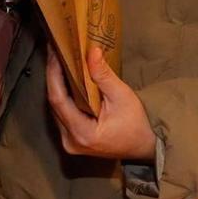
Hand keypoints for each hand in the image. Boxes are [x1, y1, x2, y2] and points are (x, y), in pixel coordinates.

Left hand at [44, 44, 155, 160]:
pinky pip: (61, 113)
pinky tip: (65, 78)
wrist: (144, 147)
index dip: (54, 74)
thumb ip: (103, 75)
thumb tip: (91, 51)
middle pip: (54, 103)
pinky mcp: (71, 138)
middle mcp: (70, 140)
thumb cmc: (136, 124)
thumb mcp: (122, 96)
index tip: (55, 52)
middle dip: (53, 75)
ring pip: (55, 108)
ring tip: (58, 60)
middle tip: (55, 51)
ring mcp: (68, 141)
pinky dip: (63, 95)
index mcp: (82, 133)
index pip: (57, 99)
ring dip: (57, 84)